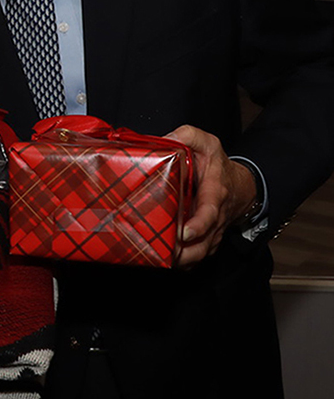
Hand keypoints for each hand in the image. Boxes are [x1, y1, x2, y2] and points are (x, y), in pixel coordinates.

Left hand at [164, 125, 256, 268]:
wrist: (240, 186)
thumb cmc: (218, 165)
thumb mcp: (206, 142)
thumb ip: (187, 135)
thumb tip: (164, 138)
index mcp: (215, 194)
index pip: (209, 213)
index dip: (198, 225)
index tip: (184, 232)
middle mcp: (215, 218)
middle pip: (204, 245)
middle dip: (185, 253)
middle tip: (163, 254)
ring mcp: (212, 233)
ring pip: (200, 255)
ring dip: (181, 261)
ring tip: (158, 261)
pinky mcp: (207, 241)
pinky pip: (198, 257)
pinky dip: (183, 263)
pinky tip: (164, 262)